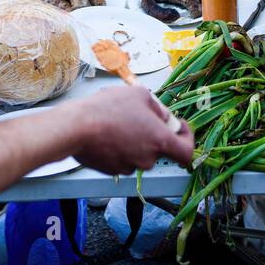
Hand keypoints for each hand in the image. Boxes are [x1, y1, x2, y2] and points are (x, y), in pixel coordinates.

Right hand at [72, 86, 194, 173]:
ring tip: (118, 120)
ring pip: (139, 152)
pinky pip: (122, 157)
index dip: (188, 138)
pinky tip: (107, 132)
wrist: (76, 128)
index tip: (180, 126)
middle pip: (159, 148)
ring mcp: (128, 166)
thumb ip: (158, 108)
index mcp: (160, 141)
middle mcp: (147, 159)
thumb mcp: (140, 95)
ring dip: (134, 138)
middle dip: (153, 132)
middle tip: (139, 115)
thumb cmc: (109, 108)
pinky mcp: (111, 170)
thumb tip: (164, 117)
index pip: (186, 152)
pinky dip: (119, 146)